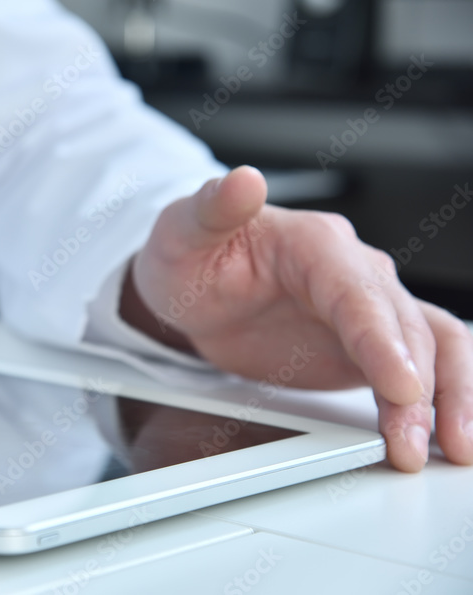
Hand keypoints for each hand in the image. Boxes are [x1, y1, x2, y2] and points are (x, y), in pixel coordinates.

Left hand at [122, 166, 472, 471]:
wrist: (190, 287)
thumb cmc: (188, 255)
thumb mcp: (183, 231)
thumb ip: (212, 209)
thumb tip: (243, 180)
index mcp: (313, 242)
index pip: (358, 291)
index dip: (381, 339)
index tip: (400, 384)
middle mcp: (352, 272)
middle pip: (404, 327)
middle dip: (417, 388)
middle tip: (411, 442)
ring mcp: (365, 311)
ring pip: (431, 347)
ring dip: (446, 399)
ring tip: (448, 449)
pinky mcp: (367, 345)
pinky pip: (422, 368)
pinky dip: (442, 401)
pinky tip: (445, 437)